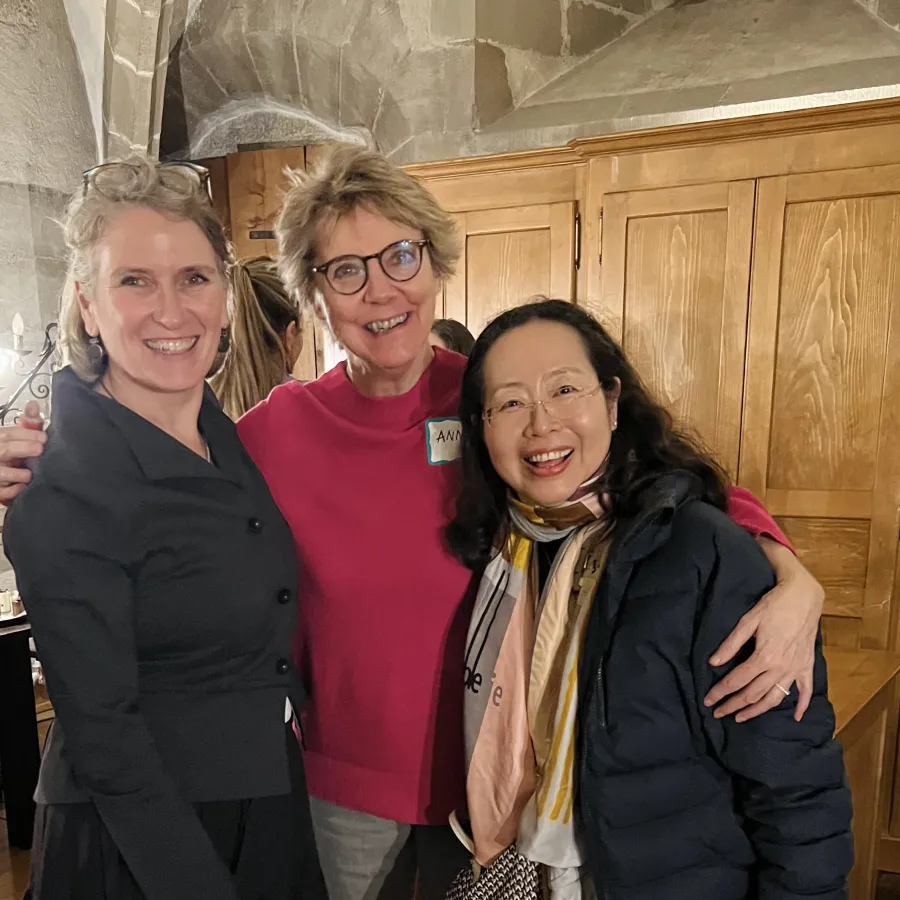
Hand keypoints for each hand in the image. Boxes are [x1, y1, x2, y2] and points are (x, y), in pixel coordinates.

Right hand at [0, 400, 45, 504]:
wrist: (2, 470)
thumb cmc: (8, 452)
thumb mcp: (14, 437)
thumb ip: (27, 423)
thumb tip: (34, 405)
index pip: (8, 434)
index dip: (27, 434)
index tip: (43, 437)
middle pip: (5, 450)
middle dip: (23, 448)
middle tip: (39, 449)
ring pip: (1, 473)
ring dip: (17, 474)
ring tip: (29, 473)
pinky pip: (3, 492)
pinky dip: (13, 490)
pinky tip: (22, 487)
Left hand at [703, 537, 822, 722]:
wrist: (804, 597)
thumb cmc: (773, 606)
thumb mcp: (747, 621)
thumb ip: (730, 644)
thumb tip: (713, 662)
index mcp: (764, 657)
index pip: (737, 681)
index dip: (720, 692)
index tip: (708, 701)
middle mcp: (780, 668)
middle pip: (753, 694)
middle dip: (733, 705)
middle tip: (719, 713)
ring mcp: (796, 669)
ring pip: (775, 698)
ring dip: (757, 710)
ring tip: (741, 717)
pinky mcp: (807, 666)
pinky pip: (805, 691)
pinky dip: (801, 706)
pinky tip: (795, 717)